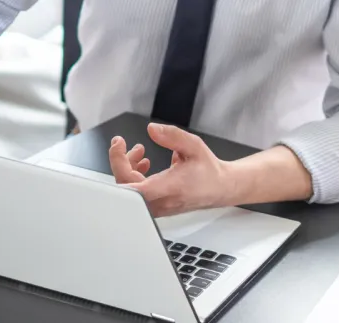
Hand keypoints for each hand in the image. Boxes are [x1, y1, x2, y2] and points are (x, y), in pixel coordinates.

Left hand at [109, 123, 233, 215]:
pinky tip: (144, 164)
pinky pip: (136, 194)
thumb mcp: (194, 146)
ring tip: (139, 151)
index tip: (119, 144)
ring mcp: (156, 206)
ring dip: (128, 167)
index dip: (119, 163)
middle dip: (121, 160)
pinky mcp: (155, 207)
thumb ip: (172, 136)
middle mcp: (160, 201)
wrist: (220, 188)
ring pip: (129, 190)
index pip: (132, 184)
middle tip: (123, 143)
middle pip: (125, 185)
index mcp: (169, 187)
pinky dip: (134, 176)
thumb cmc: (209, 170)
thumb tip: (152, 130)